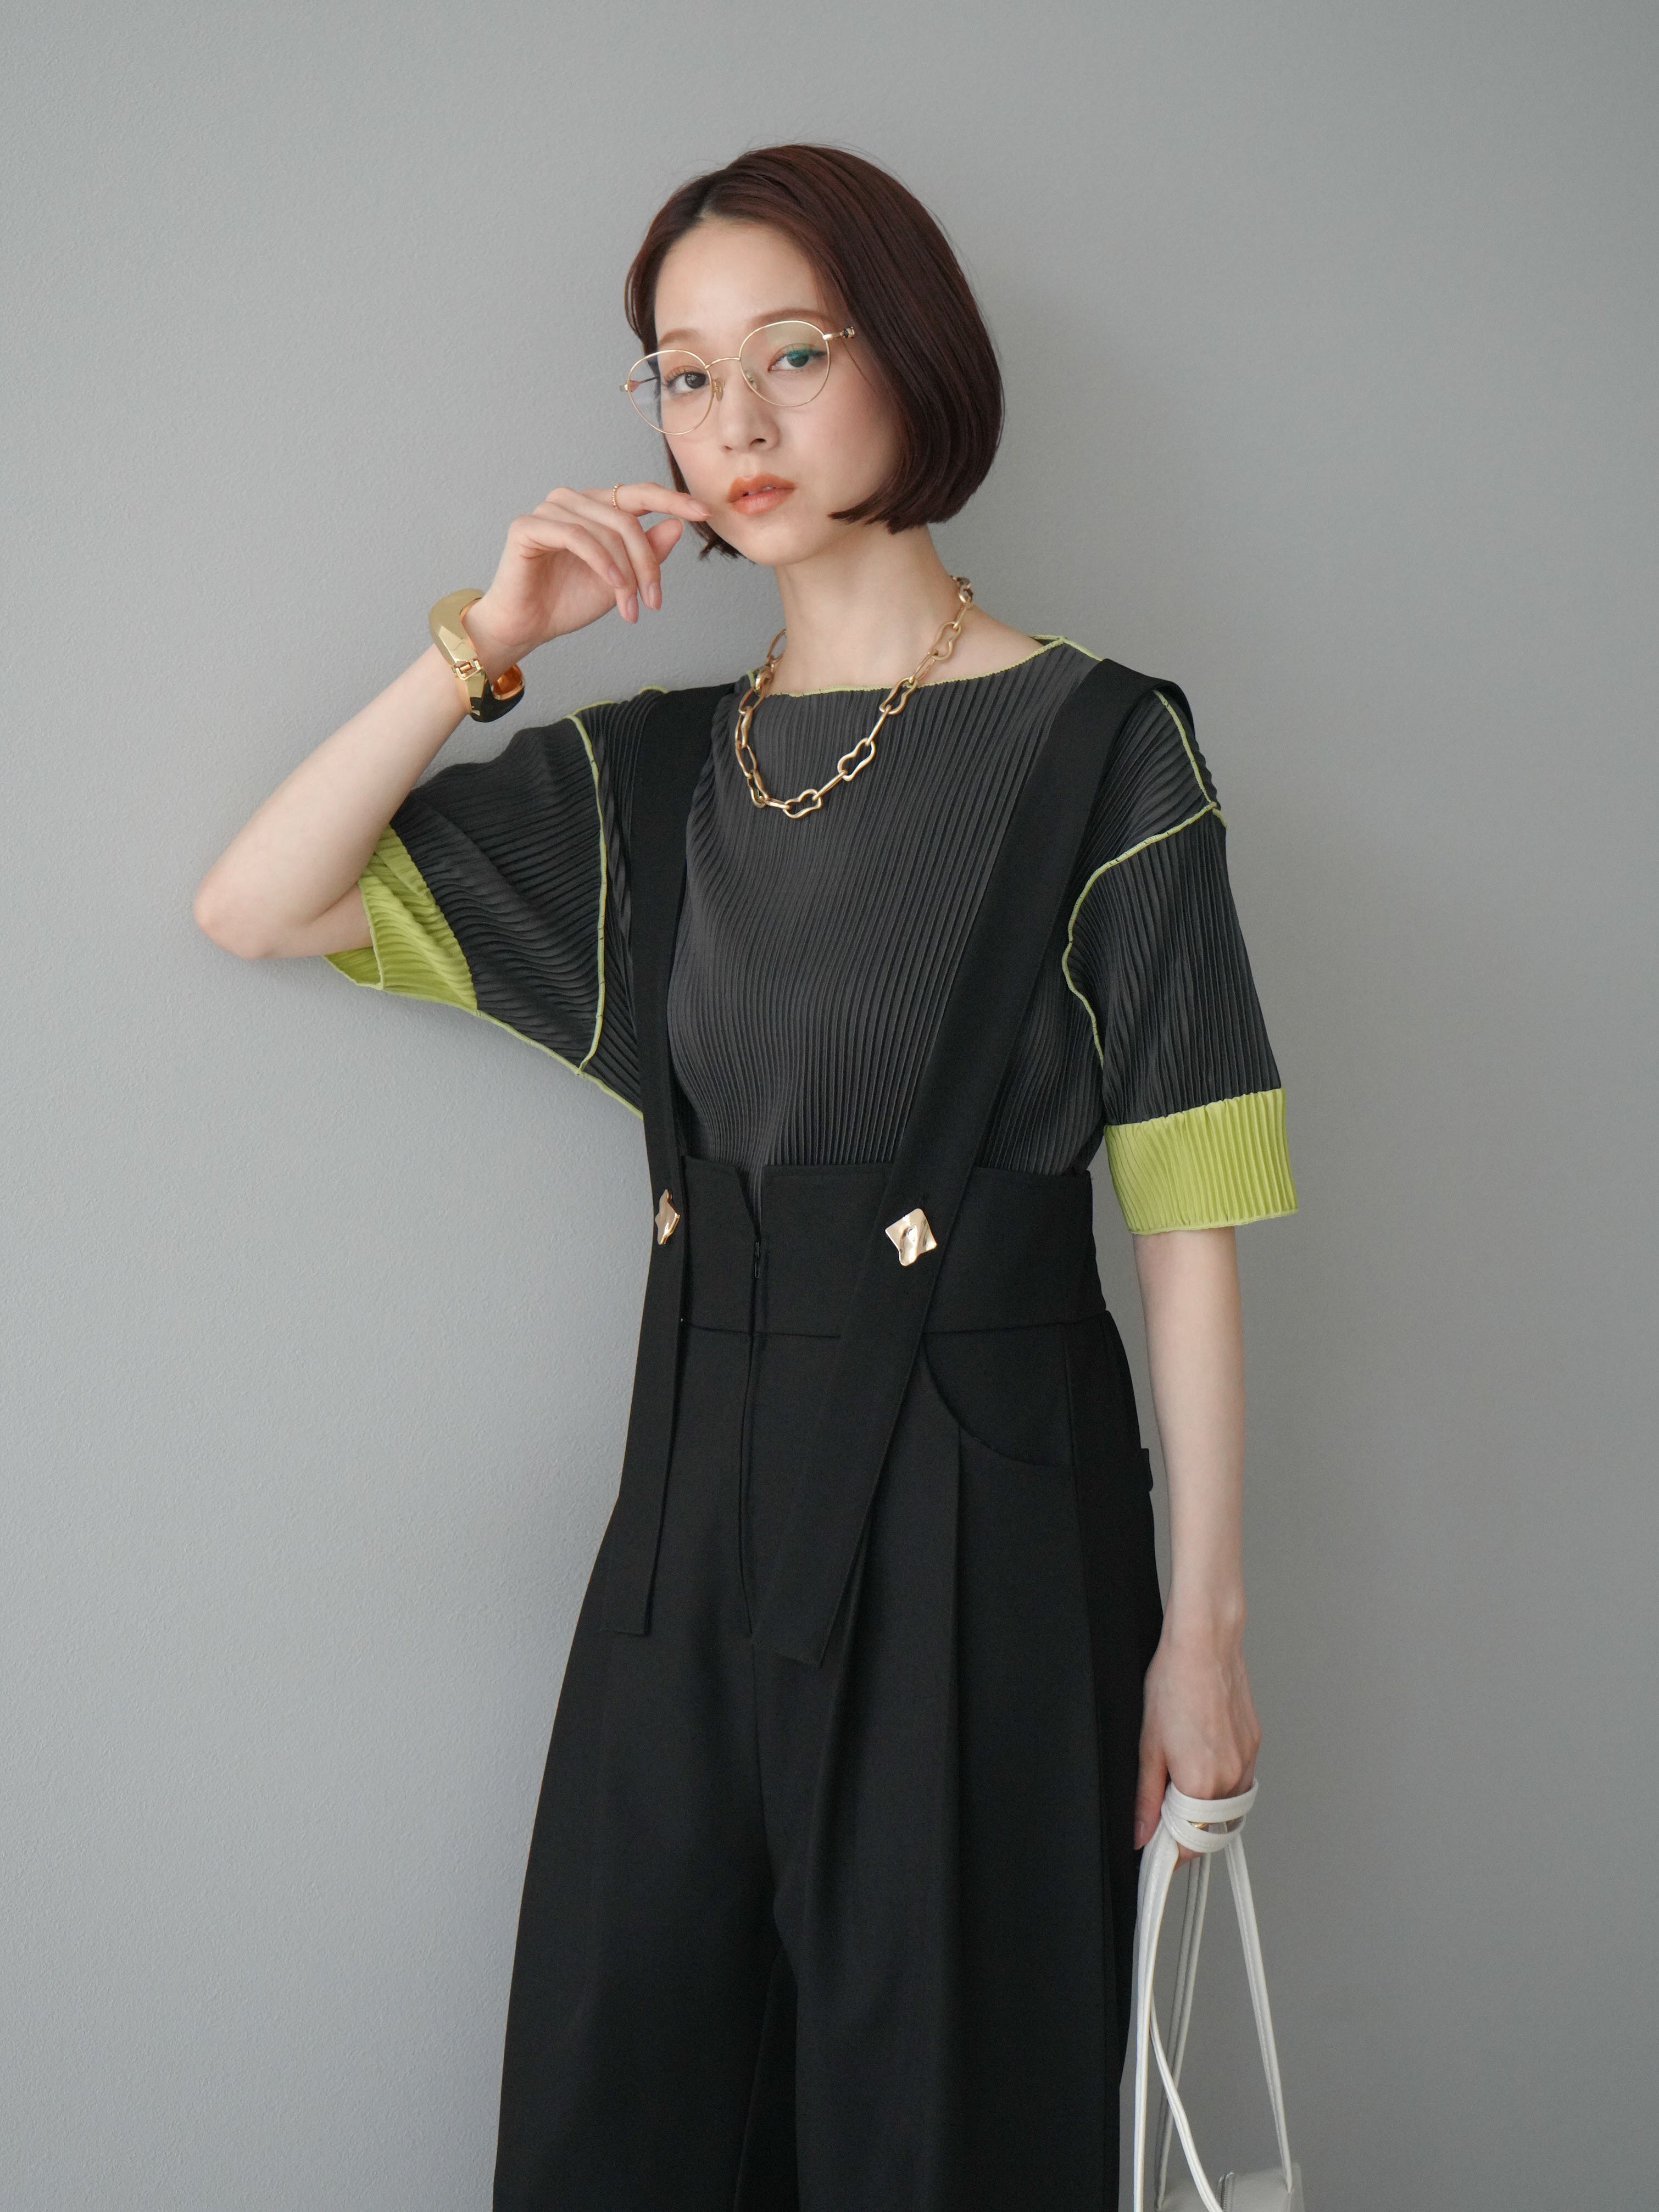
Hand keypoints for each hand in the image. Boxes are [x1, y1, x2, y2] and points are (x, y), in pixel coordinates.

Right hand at [461, 479, 712, 667]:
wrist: (526, 626)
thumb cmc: (568, 601)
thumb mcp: (621, 580)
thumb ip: (647, 552)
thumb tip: (678, 525)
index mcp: (596, 508)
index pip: (640, 494)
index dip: (673, 500)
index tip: (705, 513)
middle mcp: (573, 501)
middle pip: (627, 518)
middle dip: (647, 563)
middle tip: (654, 601)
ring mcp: (549, 509)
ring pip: (606, 529)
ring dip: (625, 572)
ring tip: (630, 607)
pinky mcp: (528, 526)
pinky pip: (577, 536)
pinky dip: (601, 561)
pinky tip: (612, 584)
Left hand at [1134, 1619, 1260, 1863]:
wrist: (1204, 1645)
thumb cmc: (1173, 1683)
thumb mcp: (1148, 1744)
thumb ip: (1146, 1796)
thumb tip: (1141, 1833)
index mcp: (1201, 1783)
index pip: (1189, 1843)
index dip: (1168, 1849)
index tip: (1154, 1846)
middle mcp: (1231, 1778)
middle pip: (1210, 1827)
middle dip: (1186, 1828)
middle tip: (1160, 1810)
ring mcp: (1246, 1762)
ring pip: (1226, 1805)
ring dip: (1203, 1805)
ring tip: (1178, 1774)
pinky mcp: (1254, 1746)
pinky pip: (1237, 1780)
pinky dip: (1218, 1781)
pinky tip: (1198, 1756)